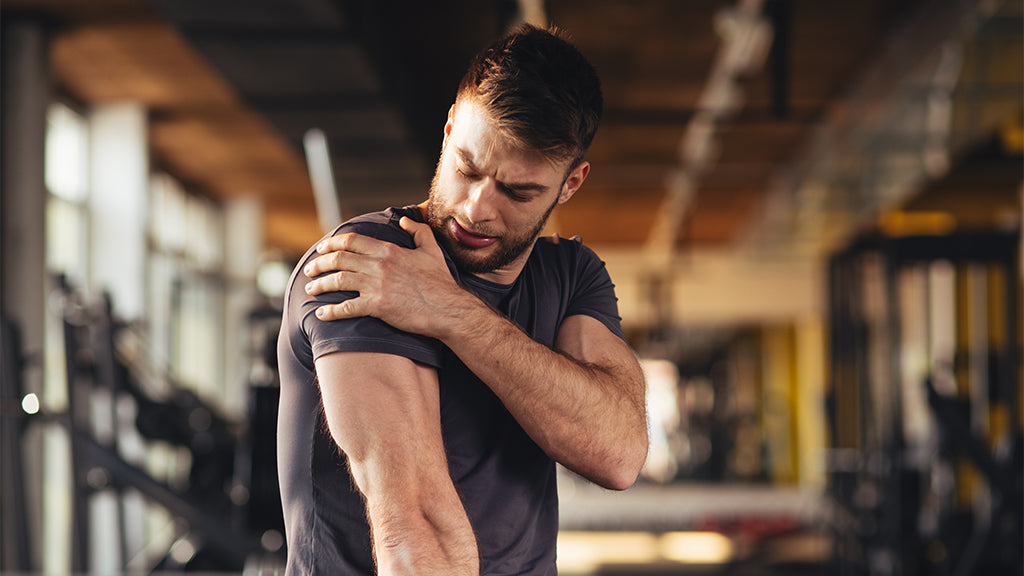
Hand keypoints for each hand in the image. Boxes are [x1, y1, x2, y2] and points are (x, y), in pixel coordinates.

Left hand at [303, 217, 467, 337]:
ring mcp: (377, 286)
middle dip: (319, 263)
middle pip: (339, 259)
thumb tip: (404, 220)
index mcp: (389, 250)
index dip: (332, 243)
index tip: (321, 248)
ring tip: (310, 289)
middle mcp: (379, 265)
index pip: (352, 241)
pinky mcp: (378, 307)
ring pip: (338, 281)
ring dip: (320, 284)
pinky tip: (321, 314)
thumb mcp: (431, 250)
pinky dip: (331, 311)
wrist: (448, 309)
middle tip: (310, 269)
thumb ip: (417, 231)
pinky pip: (347, 308)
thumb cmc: (440, 282)